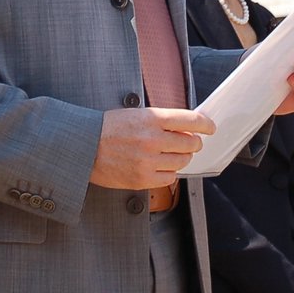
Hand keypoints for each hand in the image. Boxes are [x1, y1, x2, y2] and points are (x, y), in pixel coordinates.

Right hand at [88, 108, 214, 188]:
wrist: (83, 146)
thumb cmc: (108, 128)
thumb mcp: (135, 114)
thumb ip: (161, 120)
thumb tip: (187, 127)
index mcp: (151, 118)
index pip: (190, 119)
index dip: (205, 124)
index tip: (211, 127)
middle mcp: (152, 139)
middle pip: (190, 142)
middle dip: (194, 142)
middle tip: (190, 142)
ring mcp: (148, 160)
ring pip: (182, 161)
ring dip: (182, 157)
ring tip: (172, 154)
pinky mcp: (142, 178)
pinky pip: (169, 178)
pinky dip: (169, 173)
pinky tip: (161, 167)